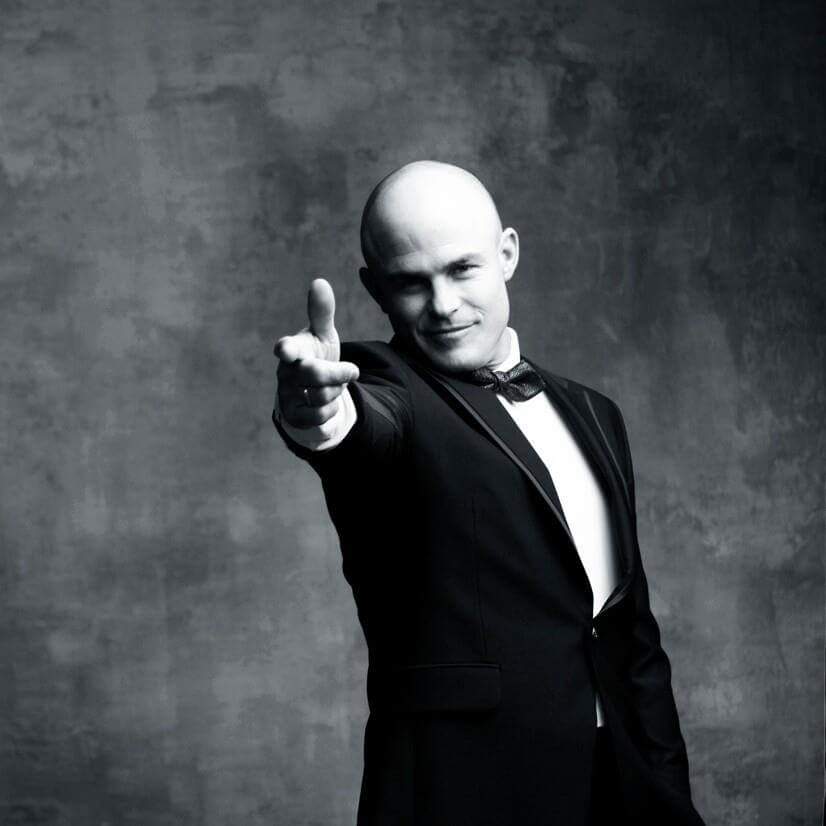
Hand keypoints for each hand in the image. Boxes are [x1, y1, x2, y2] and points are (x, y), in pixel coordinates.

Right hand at [274, 278, 359, 428]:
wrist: (310, 391)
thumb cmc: (316, 356)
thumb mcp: (322, 335)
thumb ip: (321, 312)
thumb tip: (319, 282)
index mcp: (293, 349)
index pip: (287, 348)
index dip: (287, 348)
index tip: (284, 350)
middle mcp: (285, 372)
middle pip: (315, 374)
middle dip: (339, 374)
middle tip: (354, 370)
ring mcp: (287, 395)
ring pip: (322, 398)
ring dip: (337, 393)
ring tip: (333, 387)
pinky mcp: (294, 416)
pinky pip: (321, 417)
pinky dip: (332, 411)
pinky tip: (327, 404)